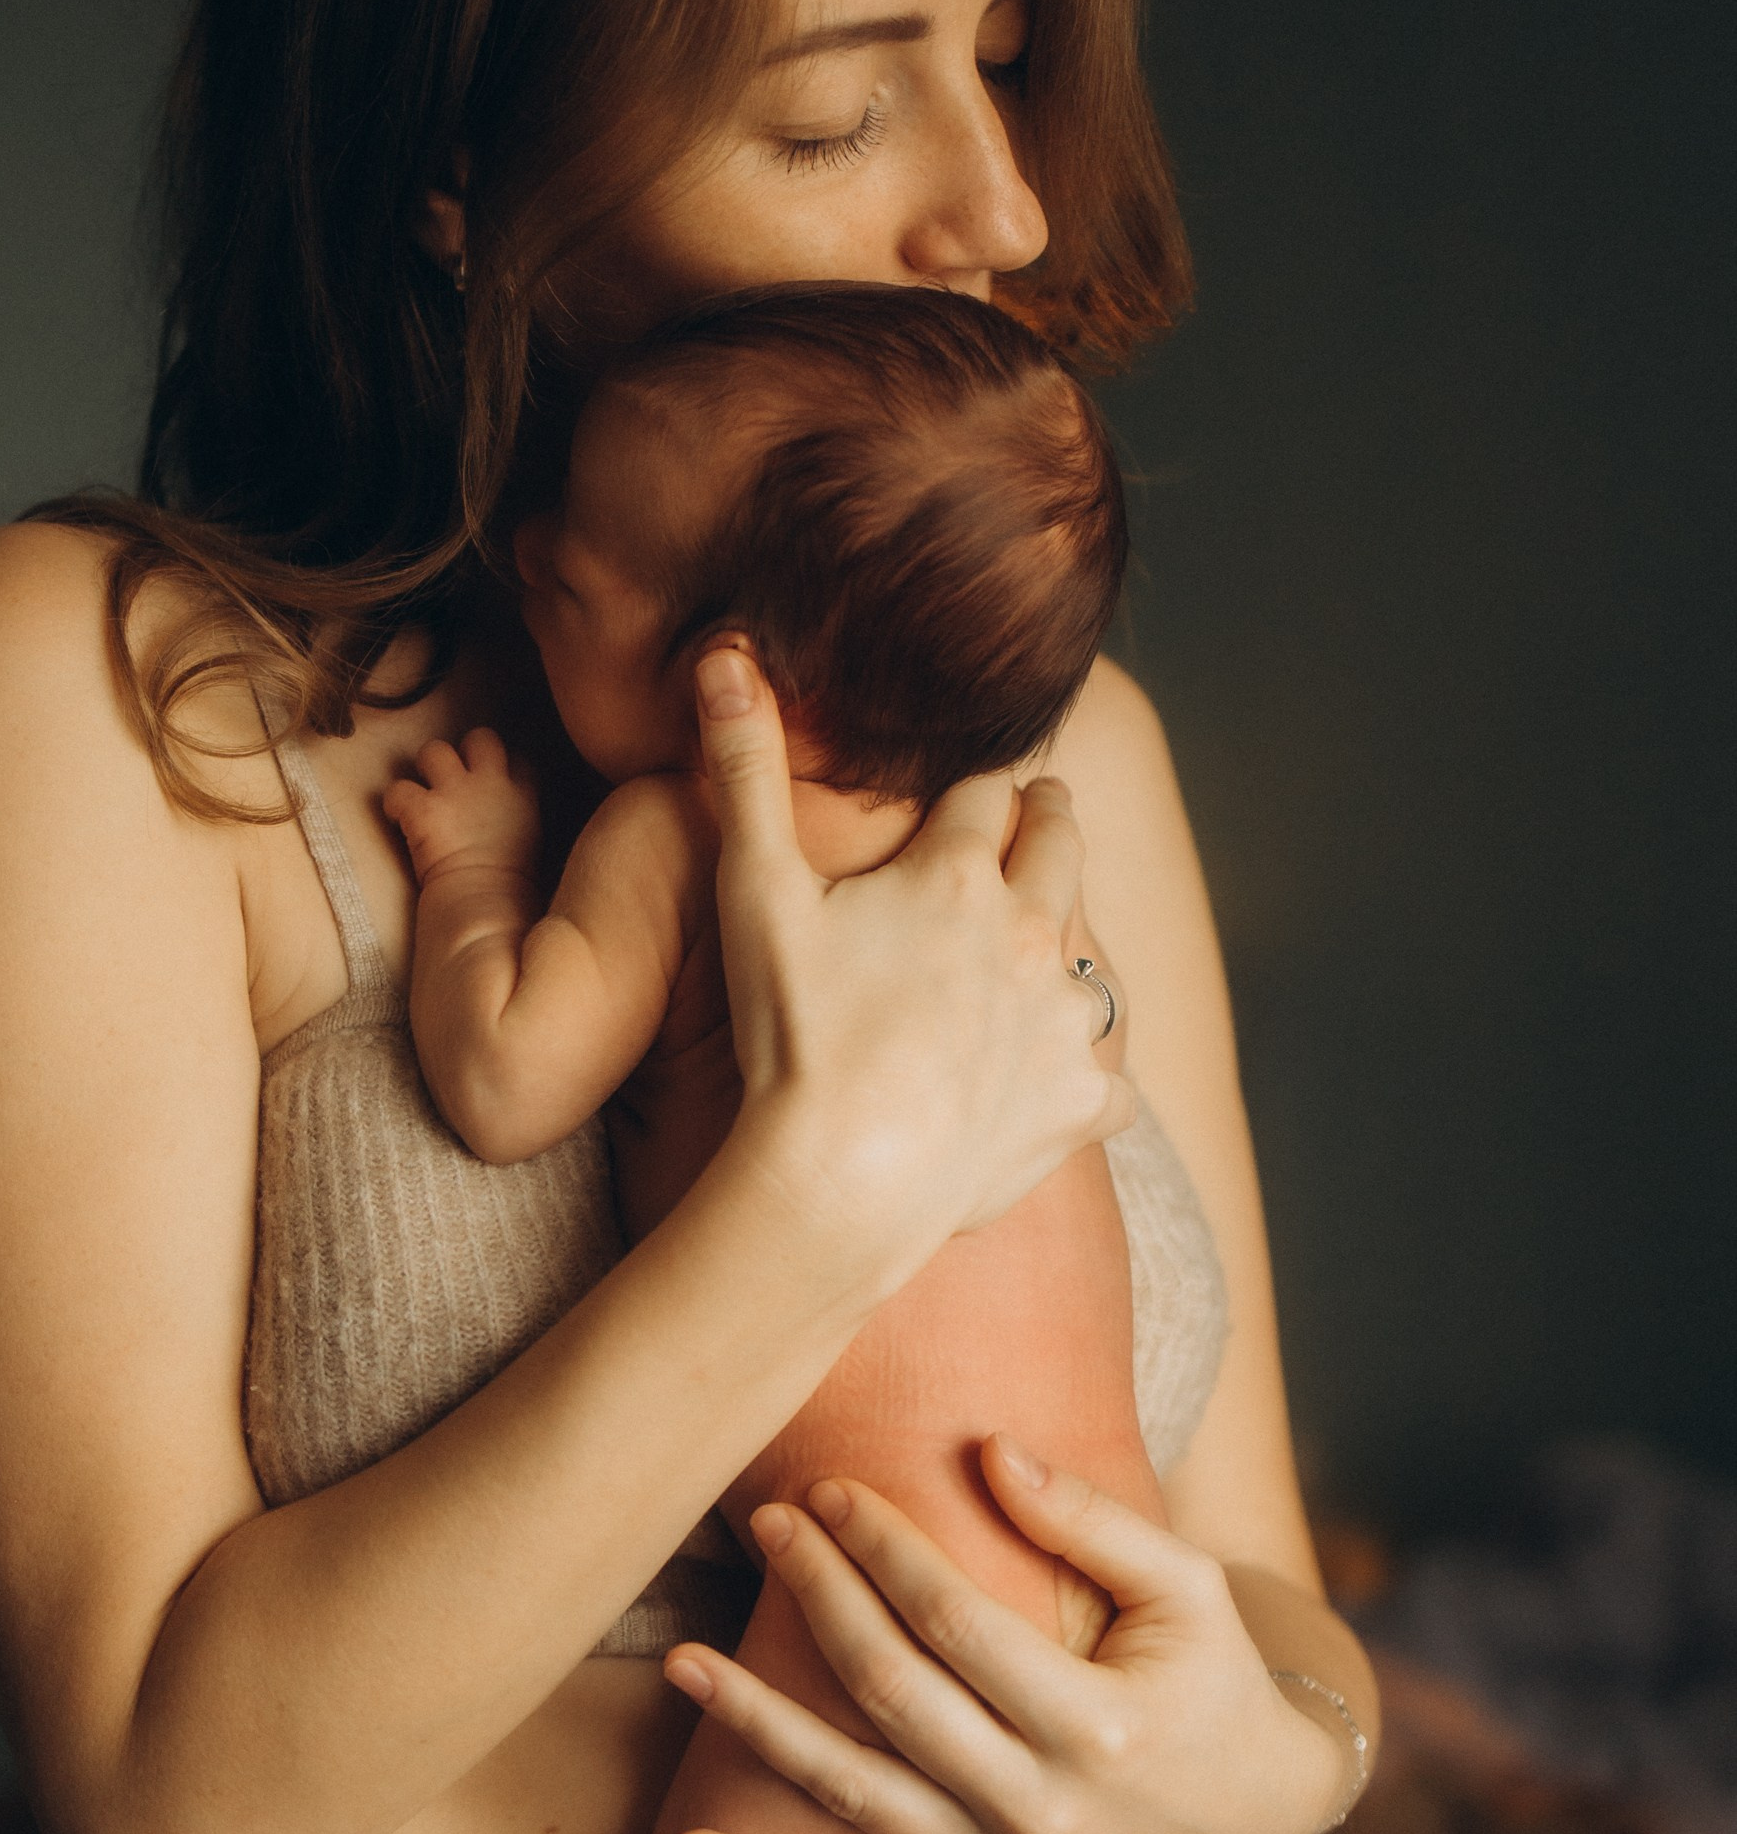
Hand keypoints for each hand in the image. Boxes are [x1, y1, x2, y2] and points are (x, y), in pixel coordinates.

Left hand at [382, 728, 542, 888]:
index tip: (493, 780)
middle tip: (453, 778)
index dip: (503, 765)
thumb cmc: (509, 889)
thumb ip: (519, 820)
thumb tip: (505, 822)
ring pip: (434, 750)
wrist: (485, 904)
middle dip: (464, 751)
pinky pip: (397, 789)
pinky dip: (393, 804)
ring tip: (422, 794)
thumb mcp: (531, 845)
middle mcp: (490, 784)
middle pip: (481, 737)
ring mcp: (454, 793)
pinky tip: (397, 820)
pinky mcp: (422, 809)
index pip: (520, 758)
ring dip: (424, 769)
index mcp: (522, 797)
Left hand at [660, 1438, 1347, 1833]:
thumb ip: (1088, 1518)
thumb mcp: (1187, 1583)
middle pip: (893, 1695)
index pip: (960, 1625)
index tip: (828, 1487)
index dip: (886, 1550)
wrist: (1253, 1807)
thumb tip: (987, 1447)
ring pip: (851, 1795)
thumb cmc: (1212, 1670)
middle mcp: (1041, 1808)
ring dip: (757, 1727)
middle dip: (819, 1600)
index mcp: (1100, 1727)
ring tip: (680, 1660)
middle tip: (766, 1522)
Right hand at [694, 647, 1133, 1293]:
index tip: (972, 792)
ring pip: (1093, 966)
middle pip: (1061, 849)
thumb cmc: (790, 1035)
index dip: (974, 789)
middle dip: (1048, 824)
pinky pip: (1107, 1082)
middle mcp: (1033, 935)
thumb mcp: (754, 891)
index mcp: (959, 874)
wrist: (839, 1181)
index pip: (985, 793)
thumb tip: (726, 652)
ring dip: (1068, 959)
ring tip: (1044, 963)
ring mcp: (1064, 1023)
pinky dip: (1083, 1080)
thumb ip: (745, 770)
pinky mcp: (1081, 1104)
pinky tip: (1053, 1084)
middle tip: (1042, 813)